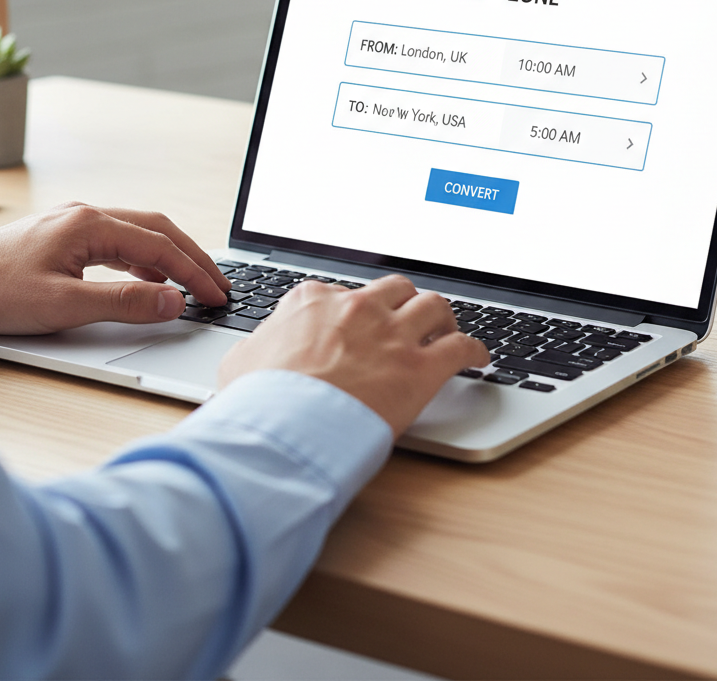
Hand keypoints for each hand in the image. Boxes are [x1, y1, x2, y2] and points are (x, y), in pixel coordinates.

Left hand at [0, 202, 228, 333]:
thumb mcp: (64, 305)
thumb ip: (124, 303)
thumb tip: (174, 300)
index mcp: (90, 224)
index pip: (161, 246)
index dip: (195, 272)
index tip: (217, 294)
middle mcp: (87, 214)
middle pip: (158, 229)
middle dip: (193, 257)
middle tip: (218, 284)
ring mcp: (76, 222)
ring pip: (141, 232)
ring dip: (171, 255)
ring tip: (193, 281)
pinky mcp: (66, 235)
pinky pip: (120, 240)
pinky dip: (145, 257)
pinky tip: (149, 277)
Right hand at [217, 275, 489, 436]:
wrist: (283, 427)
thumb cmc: (259, 400)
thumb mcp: (240, 362)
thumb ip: (256, 347)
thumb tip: (252, 352)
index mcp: (313, 301)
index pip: (342, 292)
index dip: (354, 311)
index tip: (359, 324)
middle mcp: (356, 307)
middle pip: (395, 289)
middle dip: (404, 303)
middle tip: (409, 321)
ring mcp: (391, 334)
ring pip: (433, 306)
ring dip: (441, 318)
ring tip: (445, 331)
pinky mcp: (420, 368)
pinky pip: (461, 347)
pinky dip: (473, 350)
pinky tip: (477, 357)